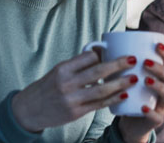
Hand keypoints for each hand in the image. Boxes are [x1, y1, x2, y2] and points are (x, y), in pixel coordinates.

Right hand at [12, 51, 137, 131]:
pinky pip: (99, 105)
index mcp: (62, 69)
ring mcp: (71, 99)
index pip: (88, 57)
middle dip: (118, 64)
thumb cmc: (47, 87)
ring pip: (101, 90)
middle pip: (98, 71)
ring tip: (134, 78)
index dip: (103, 53)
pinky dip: (113, 99)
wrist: (28, 110)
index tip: (115, 51)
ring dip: (120, 83)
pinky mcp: (76, 113)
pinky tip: (125, 95)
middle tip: (133, 60)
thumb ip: (77, 65)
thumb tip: (101, 52)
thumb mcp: (57, 71)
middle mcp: (67, 83)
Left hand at [118, 43, 163, 142]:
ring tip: (145, 80)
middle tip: (145, 62)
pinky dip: (151, 112)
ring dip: (159, 86)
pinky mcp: (156, 119)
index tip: (156, 45)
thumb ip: (120, 63)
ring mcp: (162, 105)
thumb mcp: (127, 77)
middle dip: (160, 68)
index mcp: (162, 77)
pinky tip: (143, 107)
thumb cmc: (129, 93)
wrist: (130, 120)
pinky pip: (158, 117)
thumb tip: (101, 45)